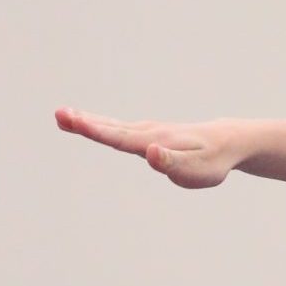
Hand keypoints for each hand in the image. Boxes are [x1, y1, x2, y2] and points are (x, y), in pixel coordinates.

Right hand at [54, 106, 238, 188]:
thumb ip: (173, 163)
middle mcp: (148, 133)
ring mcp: (148, 132)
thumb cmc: (212, 160)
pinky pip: (121, 128)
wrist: (227, 142)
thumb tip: (151, 153)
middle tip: (58, 114)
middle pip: (111, 129)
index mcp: (155, 142)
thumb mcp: (197, 170)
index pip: (121, 138)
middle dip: (84, 123)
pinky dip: (101, 124)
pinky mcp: (149, 134)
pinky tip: (89, 122)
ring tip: (64, 115)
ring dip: (88, 121)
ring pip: (113, 126)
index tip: (73, 121)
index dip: (95, 131)